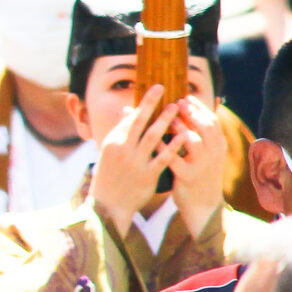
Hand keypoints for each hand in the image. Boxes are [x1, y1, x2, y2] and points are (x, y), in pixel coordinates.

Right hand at [90, 85, 181, 234]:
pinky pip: (162, 158)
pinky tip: (183, 136)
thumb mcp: (109, 150)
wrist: (108, 203)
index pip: (131, 116)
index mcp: (113, 141)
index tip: (157, 88)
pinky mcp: (146, 175)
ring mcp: (135, 162)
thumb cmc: (110, 174)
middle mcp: (123, 148)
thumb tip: (128, 110)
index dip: (145, 102)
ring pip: (153, 137)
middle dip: (154, 104)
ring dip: (166, 120)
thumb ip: (121, 131)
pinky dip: (173, 146)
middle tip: (166, 90)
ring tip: (177, 108)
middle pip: (141, 122)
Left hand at [166, 95, 226, 237]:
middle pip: (206, 126)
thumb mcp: (208, 155)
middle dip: (191, 112)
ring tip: (168, 119)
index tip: (186, 97)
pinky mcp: (188, 177)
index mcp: (219, 147)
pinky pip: (174, 158)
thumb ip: (202, 136)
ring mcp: (202, 166)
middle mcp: (214, 154)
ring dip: (180, 127)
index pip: (213, 121)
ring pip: (194, 141)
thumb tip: (192, 113)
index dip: (200, 107)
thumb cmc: (201, 175)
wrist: (203, 206)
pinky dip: (164, 146)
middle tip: (176, 102)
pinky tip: (152, 139)